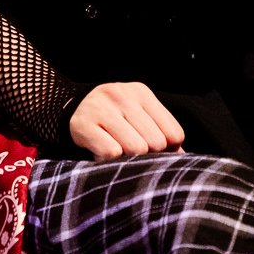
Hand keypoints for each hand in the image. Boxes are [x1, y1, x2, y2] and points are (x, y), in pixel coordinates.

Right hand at [69, 82, 184, 158]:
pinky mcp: (83, 125)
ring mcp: (101, 108)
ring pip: (136, 148)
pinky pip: (111, 152)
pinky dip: (110, 160)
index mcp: (141, 93)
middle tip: (133, 152)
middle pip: (157, 142)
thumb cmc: (113, 118)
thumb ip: (162, 133)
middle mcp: (122, 95)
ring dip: (129, 158)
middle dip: (148, 154)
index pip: (174, 133)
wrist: (70, 108)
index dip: (168, 149)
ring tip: (119, 152)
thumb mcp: (138, 115)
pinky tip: (104, 153)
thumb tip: (183, 159)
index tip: (155, 150)